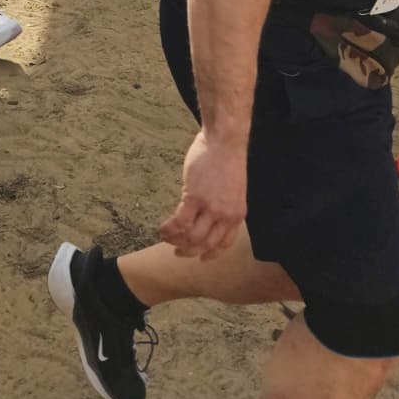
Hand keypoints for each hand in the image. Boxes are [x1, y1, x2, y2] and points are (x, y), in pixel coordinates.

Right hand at [157, 130, 246, 259]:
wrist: (225, 141)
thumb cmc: (227, 158)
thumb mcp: (232, 188)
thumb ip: (221, 204)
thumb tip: (202, 213)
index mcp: (237, 214)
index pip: (224, 244)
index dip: (211, 254)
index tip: (201, 258)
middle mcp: (225, 216)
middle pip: (206, 244)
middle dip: (190, 251)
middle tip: (177, 251)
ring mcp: (211, 208)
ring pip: (192, 237)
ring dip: (176, 241)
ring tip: (166, 237)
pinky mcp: (195, 197)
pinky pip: (180, 222)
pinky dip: (169, 229)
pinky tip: (162, 229)